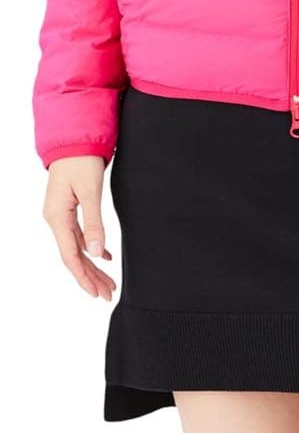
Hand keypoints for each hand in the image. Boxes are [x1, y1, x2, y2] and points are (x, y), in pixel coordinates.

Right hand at [42, 156, 116, 300]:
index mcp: (57, 217)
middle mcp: (55, 219)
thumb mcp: (90, 190)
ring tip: (107, 282)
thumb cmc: (81, 160)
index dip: (83, 277)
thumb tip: (95, 252)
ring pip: (76, 247)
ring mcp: (61, 214)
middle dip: (90, 276)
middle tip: (108, 294)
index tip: (96, 293)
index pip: (70, 256)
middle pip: (73, 256)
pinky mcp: (68, 208)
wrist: (73, 138)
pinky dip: (91, 247)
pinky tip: (103, 256)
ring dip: (92, 265)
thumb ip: (93, 222)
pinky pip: (78, 235)